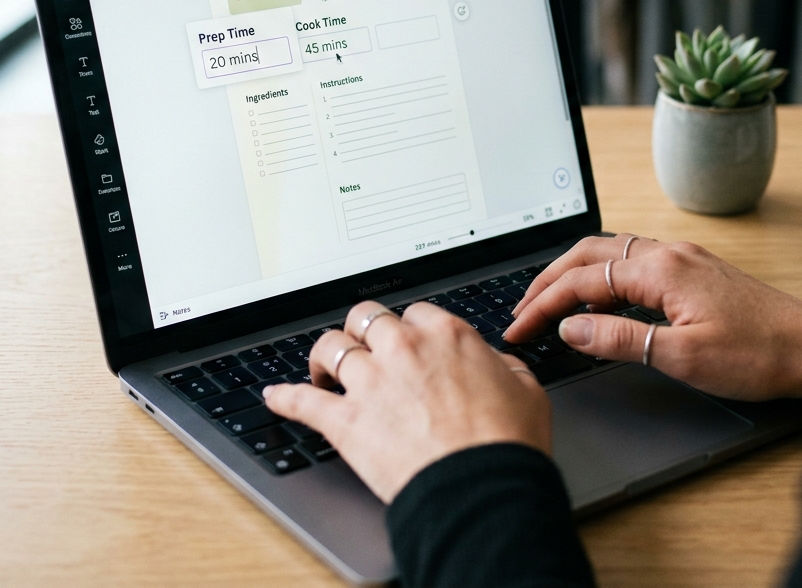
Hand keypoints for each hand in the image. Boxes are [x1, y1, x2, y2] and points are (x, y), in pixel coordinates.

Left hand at [263, 301, 550, 502]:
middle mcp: (402, 349)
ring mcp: (369, 382)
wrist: (481, 487)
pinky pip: (303, 402)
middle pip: (366, 317)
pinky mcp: (345, 422)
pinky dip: (285, 398)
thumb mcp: (526, 389)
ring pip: (330, 347)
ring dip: (324, 357)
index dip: (410, 328)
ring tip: (323, 369)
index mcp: (445, 335)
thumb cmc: (507, 443)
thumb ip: (503, 366)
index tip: (409, 342)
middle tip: (364, 345)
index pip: (414, 313)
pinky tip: (275, 398)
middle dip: (363, 329)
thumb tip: (495, 364)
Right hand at [505, 236, 801, 401]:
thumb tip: (571, 329)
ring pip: (609, 251)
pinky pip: (631, 259)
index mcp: (661, 269)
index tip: (518, 328)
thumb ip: (620, 339)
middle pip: (588, 254)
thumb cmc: (758, 354)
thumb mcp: (682, 357)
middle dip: (548, 281)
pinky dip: (600, 274)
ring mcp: (682, 257)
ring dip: (573, 273)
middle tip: (521, 311)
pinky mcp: (693, 269)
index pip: (582, 280)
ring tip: (548, 301)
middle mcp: (668, 252)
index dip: (543, 305)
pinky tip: (597, 296)